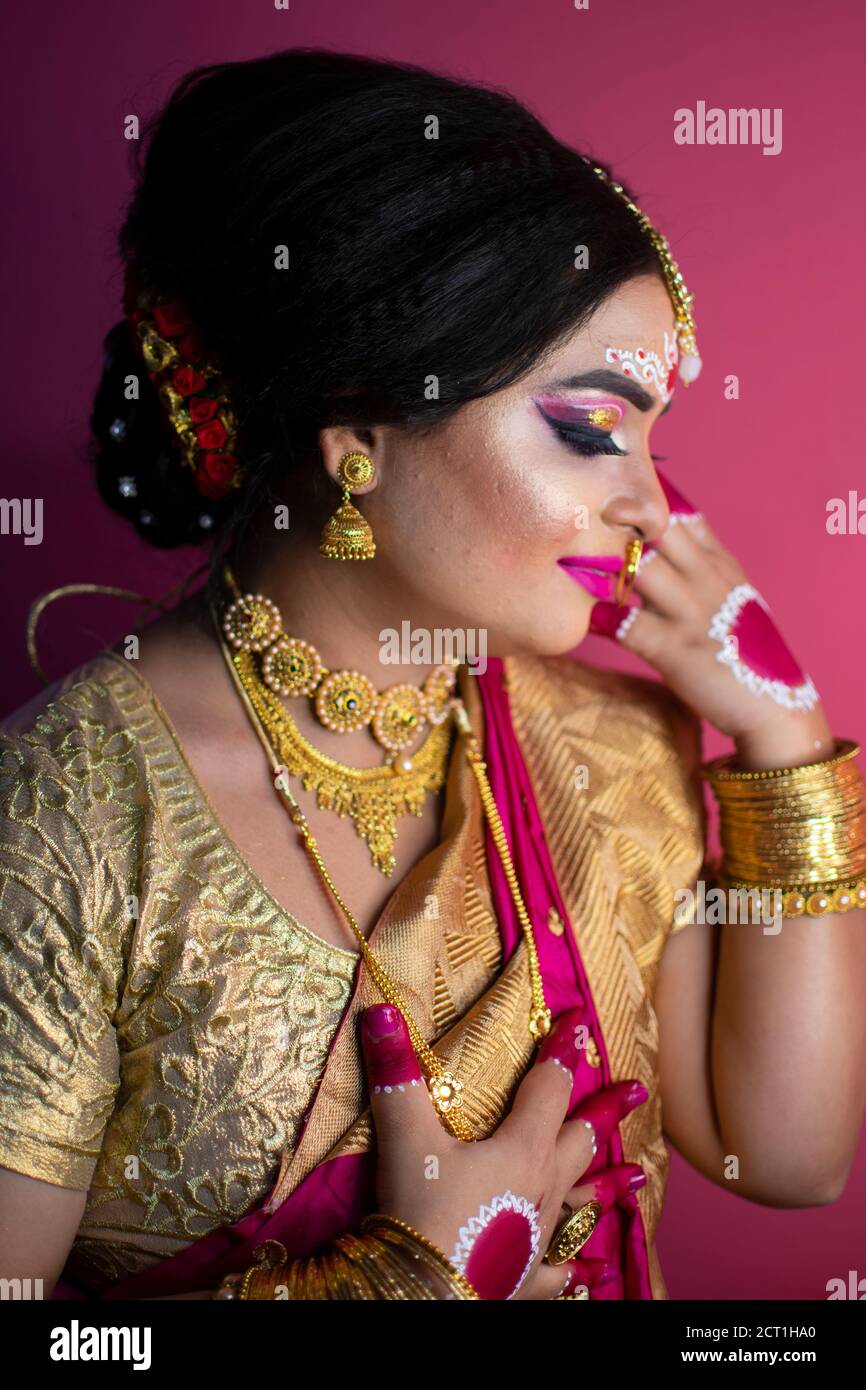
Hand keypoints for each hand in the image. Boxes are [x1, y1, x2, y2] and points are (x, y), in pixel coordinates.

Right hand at [359, 1002, 647, 1298]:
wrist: (426, 1296)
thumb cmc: (423, 1212)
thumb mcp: (406, 1138)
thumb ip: (397, 1076)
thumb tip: (382, 1013)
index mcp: (523, 1148)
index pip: (550, 1086)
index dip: (561, 1050)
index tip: (578, 1022)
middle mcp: (542, 1188)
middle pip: (581, 1139)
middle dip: (605, 1112)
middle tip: (637, 1091)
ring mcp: (539, 1235)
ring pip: (582, 1202)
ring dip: (607, 1185)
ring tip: (636, 1174)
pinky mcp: (527, 1279)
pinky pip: (560, 1273)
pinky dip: (577, 1270)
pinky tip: (595, 1273)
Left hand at [589, 469, 831, 754]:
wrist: (774, 704)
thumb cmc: (743, 648)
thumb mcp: (733, 594)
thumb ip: (702, 561)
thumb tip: (665, 531)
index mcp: (718, 563)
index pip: (680, 514)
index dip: (643, 499)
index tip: (606, 490)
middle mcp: (705, 578)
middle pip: (658, 528)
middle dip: (618, 518)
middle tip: (578, 517)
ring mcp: (690, 612)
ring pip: (639, 568)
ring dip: (603, 565)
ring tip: (571, 565)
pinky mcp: (673, 649)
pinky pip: (625, 625)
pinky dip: (598, 618)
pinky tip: (582, 615)